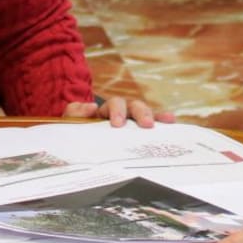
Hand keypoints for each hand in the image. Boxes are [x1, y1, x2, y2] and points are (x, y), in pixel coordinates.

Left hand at [62, 97, 176, 127]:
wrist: (77, 138)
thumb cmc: (76, 129)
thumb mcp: (70, 120)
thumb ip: (75, 112)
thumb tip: (91, 108)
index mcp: (106, 109)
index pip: (114, 104)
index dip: (117, 111)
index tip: (117, 124)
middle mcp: (122, 111)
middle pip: (134, 105)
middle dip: (141, 113)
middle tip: (146, 124)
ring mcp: (132, 121)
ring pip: (145, 113)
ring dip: (155, 116)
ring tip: (167, 121)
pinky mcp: (137, 132)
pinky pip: (152, 125)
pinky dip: (161, 122)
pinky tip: (172, 123)